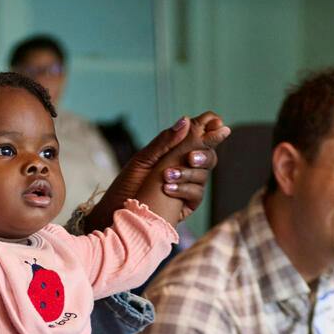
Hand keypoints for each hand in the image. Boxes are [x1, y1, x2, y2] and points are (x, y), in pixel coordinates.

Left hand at [84, 111, 229, 231]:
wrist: (117, 212)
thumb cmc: (127, 185)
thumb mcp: (143, 159)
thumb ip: (165, 142)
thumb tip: (186, 120)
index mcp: (176, 151)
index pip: (200, 135)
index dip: (211, 127)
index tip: (216, 123)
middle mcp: (186, 167)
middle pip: (208, 156)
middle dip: (203, 155)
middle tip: (190, 158)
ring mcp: (188, 186)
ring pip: (203, 175)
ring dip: (188, 173)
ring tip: (166, 175)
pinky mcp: (186, 204)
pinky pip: (196, 194)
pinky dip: (184, 189)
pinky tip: (167, 188)